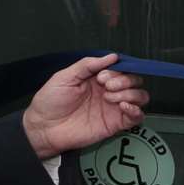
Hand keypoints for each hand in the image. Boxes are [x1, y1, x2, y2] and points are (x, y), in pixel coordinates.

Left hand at [23, 54, 148, 157]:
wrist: (44, 127)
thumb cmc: (50, 102)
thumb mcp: (64, 77)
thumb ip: (87, 65)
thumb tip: (111, 56)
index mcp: (96, 79)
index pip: (120, 69)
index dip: (116, 70)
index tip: (102, 76)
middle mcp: (108, 92)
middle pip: (134, 80)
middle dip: (124, 80)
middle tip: (106, 86)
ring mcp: (113, 108)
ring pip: (140, 96)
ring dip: (130, 93)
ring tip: (109, 97)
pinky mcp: (115, 124)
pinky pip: (137, 116)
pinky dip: (136, 110)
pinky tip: (123, 106)